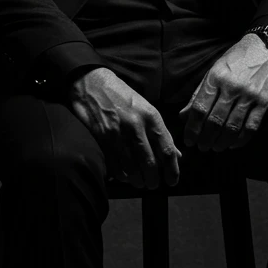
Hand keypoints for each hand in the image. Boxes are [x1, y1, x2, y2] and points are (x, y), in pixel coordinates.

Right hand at [68, 67, 180, 187]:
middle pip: (150, 163)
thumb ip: (160, 133)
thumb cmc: (121, 97)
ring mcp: (118, 133)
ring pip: (132, 168)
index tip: (172, 181)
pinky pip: (114, 165)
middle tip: (153, 185)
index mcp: (151, 117)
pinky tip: (125, 176)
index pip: (166, 149)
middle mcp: (136, 125)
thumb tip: (176, 155)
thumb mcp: (145, 109)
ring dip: (137, 180)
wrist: (91, 82)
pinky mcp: (102, 138)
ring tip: (140, 183)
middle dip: (153, 180)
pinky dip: (121, 175)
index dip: (172, 170)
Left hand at [178, 33, 267, 152]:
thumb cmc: (236, 60)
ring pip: (232, 126)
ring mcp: (250, 95)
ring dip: (222, 142)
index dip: (192, 128)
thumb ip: (198, 94)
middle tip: (202, 148)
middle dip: (206, 138)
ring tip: (215, 148)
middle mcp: (232, 87)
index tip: (189, 140)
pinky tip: (233, 144)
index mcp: (216, 78)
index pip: (200, 109)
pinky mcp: (264, 101)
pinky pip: (251, 126)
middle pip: (215, 121)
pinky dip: (241, 139)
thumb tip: (183, 116)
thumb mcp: (213, 71)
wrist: (266, 48)